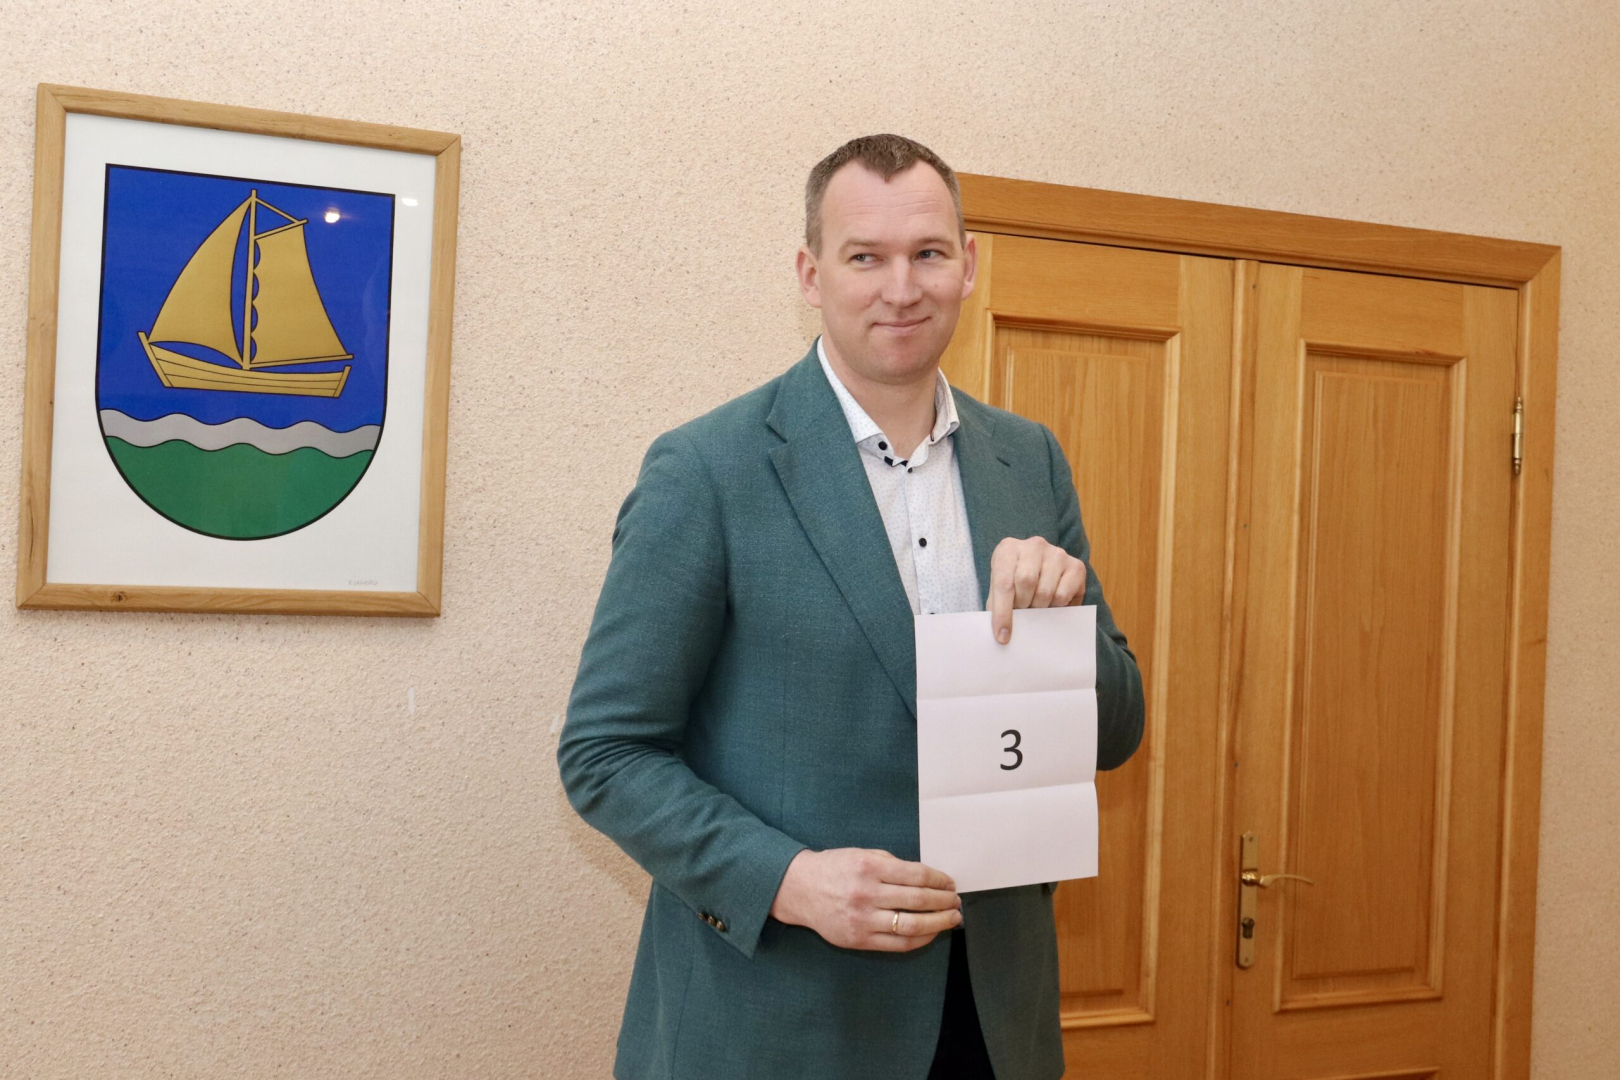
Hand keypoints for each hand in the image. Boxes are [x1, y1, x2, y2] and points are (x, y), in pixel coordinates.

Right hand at [769, 848, 961, 951]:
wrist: (799, 889)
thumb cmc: (834, 868)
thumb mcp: (862, 854)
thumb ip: (892, 864)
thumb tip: (927, 878)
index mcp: (869, 867)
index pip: (917, 875)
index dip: (939, 880)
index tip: (950, 883)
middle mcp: (867, 894)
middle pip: (918, 900)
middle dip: (944, 901)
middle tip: (956, 901)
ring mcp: (863, 919)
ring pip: (912, 925)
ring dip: (938, 922)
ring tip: (951, 918)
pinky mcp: (859, 940)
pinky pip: (898, 943)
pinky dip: (920, 939)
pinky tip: (931, 933)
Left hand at [987, 536, 1087, 643]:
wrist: (1041, 569)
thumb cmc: (1015, 581)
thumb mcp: (1000, 589)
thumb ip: (997, 606)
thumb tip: (1001, 634)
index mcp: (1008, 548)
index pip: (1003, 582)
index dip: (1002, 612)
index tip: (1002, 636)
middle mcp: (1034, 545)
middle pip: (1027, 582)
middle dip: (1023, 606)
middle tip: (1022, 614)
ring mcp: (1057, 553)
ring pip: (1046, 591)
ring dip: (1039, 608)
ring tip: (1035, 608)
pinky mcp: (1076, 565)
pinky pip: (1063, 595)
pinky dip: (1056, 607)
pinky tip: (1051, 604)